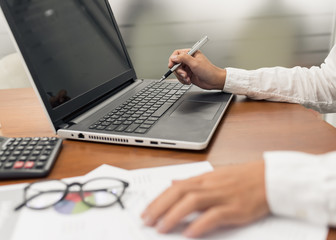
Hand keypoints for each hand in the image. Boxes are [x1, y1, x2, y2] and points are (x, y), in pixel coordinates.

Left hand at [141, 160, 268, 237]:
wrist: (269, 178)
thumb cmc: (242, 178)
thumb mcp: (214, 176)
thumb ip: (192, 181)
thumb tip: (173, 183)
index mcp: (204, 178)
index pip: (175, 187)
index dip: (158, 199)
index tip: (146, 211)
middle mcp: (210, 185)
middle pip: (179, 193)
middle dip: (159, 207)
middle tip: (146, 221)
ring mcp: (222, 196)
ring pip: (192, 202)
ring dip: (174, 215)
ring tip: (161, 228)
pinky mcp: (235, 209)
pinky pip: (214, 216)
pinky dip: (200, 224)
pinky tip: (189, 233)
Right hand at [168, 49, 225, 89]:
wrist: (213, 81)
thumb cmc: (208, 71)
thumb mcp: (195, 63)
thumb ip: (183, 58)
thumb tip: (174, 57)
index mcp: (191, 53)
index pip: (177, 54)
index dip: (172, 59)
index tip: (171, 66)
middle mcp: (188, 60)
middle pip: (176, 64)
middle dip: (179, 71)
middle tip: (184, 74)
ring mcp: (188, 68)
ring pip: (177, 72)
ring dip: (181, 77)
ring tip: (188, 78)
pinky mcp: (188, 75)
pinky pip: (180, 77)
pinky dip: (183, 80)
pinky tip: (189, 81)